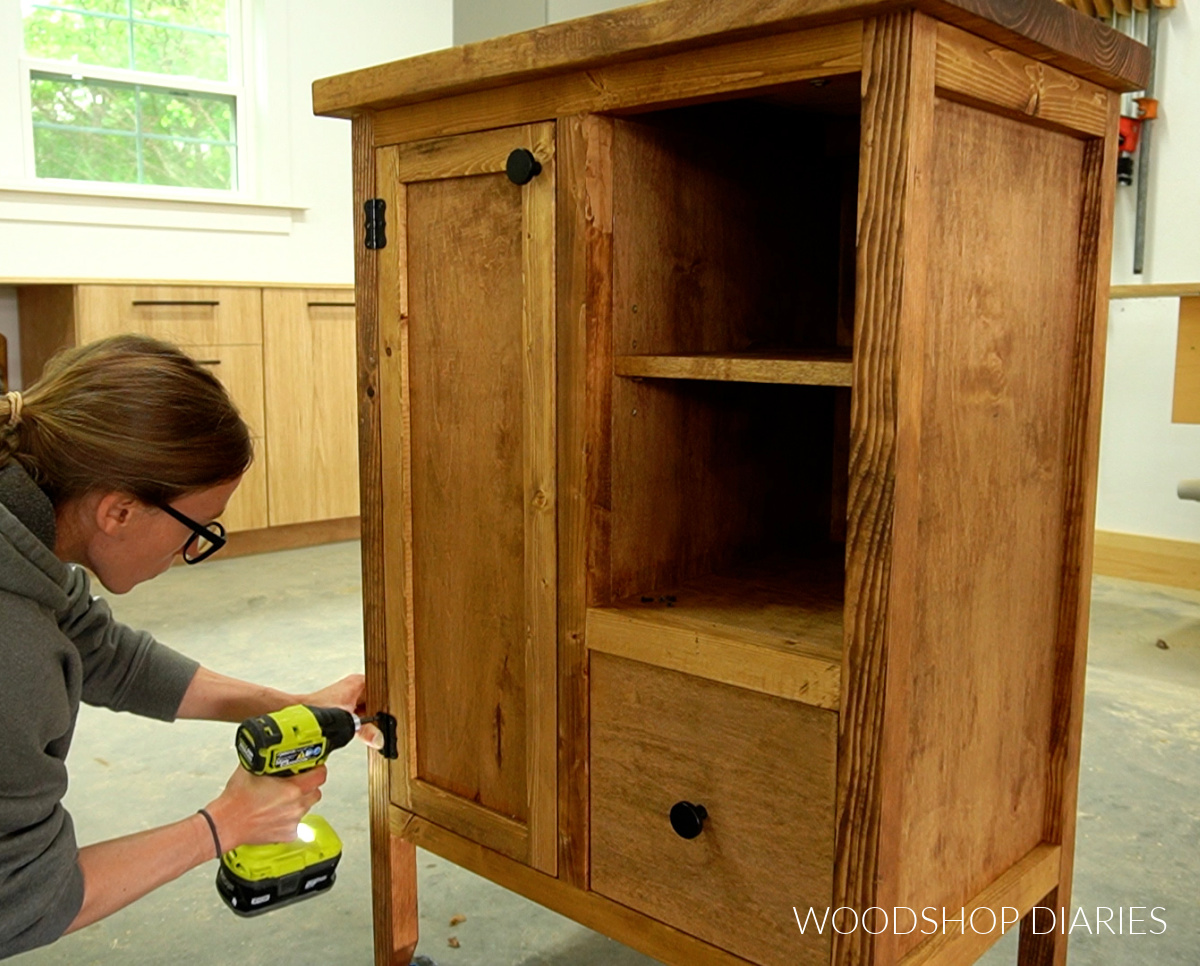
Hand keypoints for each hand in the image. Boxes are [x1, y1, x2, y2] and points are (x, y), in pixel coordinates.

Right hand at [205, 765, 327, 850]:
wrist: (225, 824)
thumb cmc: (236, 800)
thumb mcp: (251, 768)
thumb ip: (266, 758)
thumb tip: (269, 748)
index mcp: (291, 789)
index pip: (320, 776)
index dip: (318, 769)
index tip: (313, 767)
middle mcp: (295, 806)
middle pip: (315, 792)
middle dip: (309, 785)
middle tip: (297, 782)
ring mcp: (292, 821)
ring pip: (307, 807)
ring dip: (299, 802)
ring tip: (282, 799)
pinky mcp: (287, 834)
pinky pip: (297, 823)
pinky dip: (290, 818)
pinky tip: (277, 813)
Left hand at [298, 673, 382, 749]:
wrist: (303, 715)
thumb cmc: (318, 708)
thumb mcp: (348, 721)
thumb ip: (366, 731)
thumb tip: (379, 738)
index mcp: (360, 682)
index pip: (384, 690)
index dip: (388, 705)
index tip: (392, 718)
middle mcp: (356, 686)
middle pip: (377, 701)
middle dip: (379, 714)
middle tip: (383, 726)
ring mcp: (351, 695)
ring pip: (370, 709)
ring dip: (370, 719)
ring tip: (371, 728)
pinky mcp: (346, 705)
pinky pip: (361, 714)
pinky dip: (362, 722)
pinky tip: (362, 729)